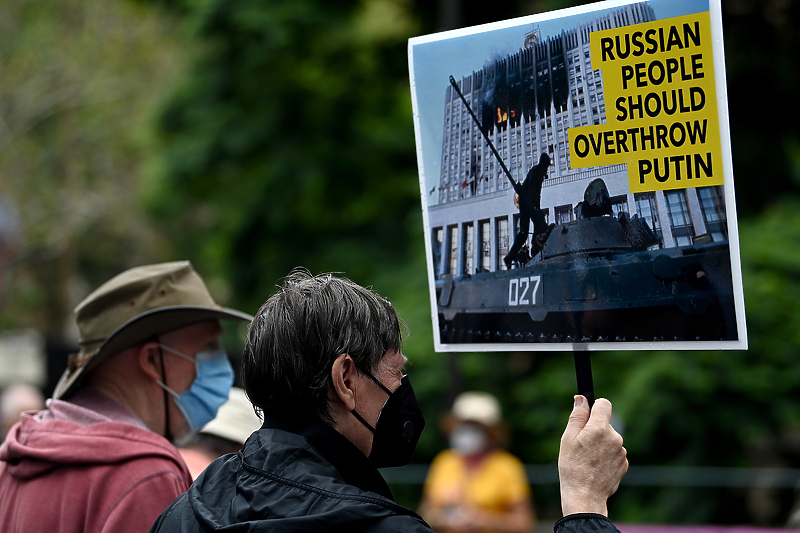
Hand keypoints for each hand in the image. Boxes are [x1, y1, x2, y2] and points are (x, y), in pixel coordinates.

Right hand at [558, 396, 627, 516]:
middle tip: (581, 446)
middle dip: (594, 429)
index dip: (594, 407)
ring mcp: (622, 451)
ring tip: (588, 460)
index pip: (604, 404)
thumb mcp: (568, 439)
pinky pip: (614, 453)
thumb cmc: (572, 467)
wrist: (585, 496)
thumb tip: (581, 399)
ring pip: (609, 439)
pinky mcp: (624, 464)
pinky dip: (606, 456)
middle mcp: (615, 437)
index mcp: (600, 428)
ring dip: (600, 444)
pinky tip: (595, 468)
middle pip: (605, 424)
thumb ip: (577, 416)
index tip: (587, 415)